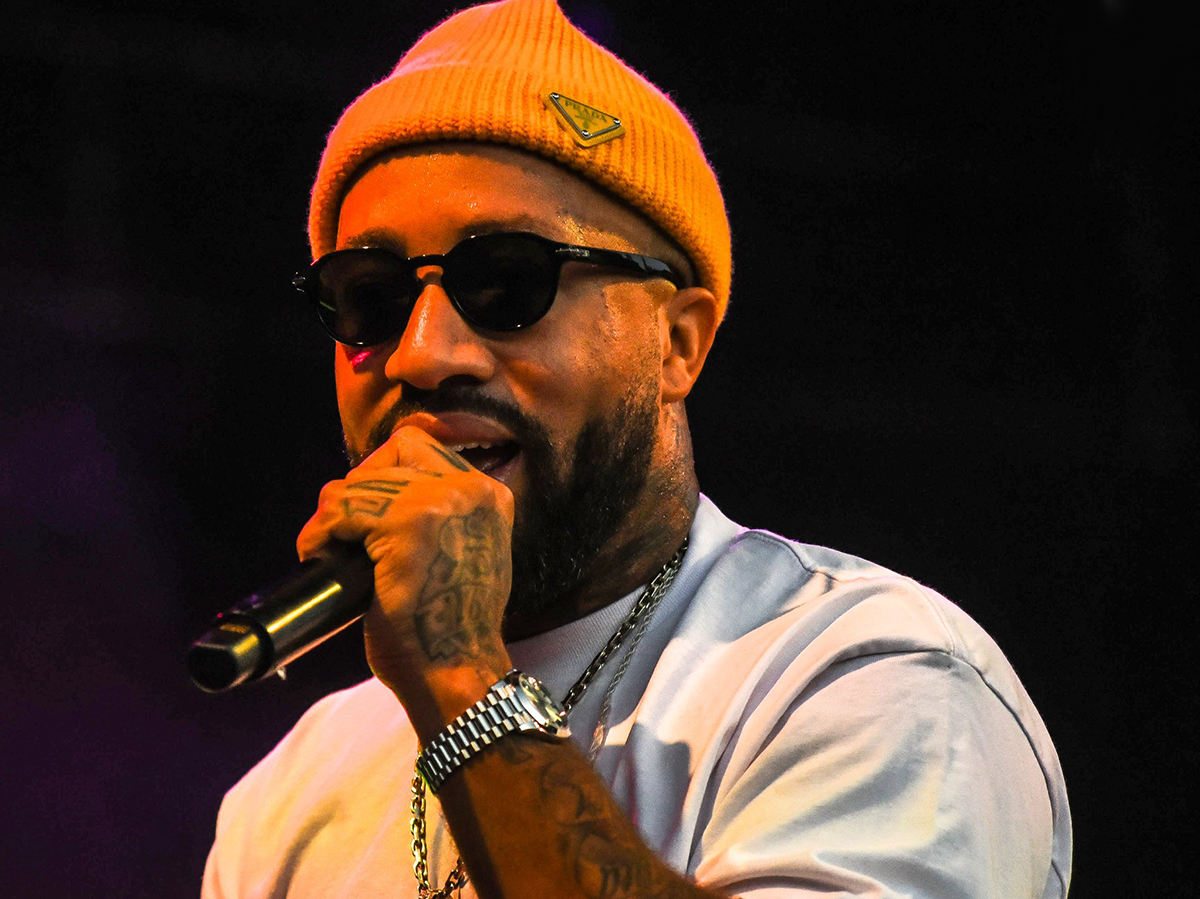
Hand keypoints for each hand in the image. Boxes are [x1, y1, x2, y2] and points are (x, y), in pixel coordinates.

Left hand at [295, 425, 514, 723]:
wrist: (457, 671)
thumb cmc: (450, 630)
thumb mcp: (463, 555)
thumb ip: (440, 519)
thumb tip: (376, 499)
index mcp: (489, 495)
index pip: (419, 445)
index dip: (383, 470)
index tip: (367, 510)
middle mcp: (471, 490)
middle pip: (389, 454)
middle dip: (355, 492)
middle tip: (343, 535)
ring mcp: (441, 504)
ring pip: (358, 484)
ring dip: (331, 517)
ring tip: (328, 551)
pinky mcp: (408, 526)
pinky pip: (341, 510)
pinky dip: (321, 534)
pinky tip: (320, 557)